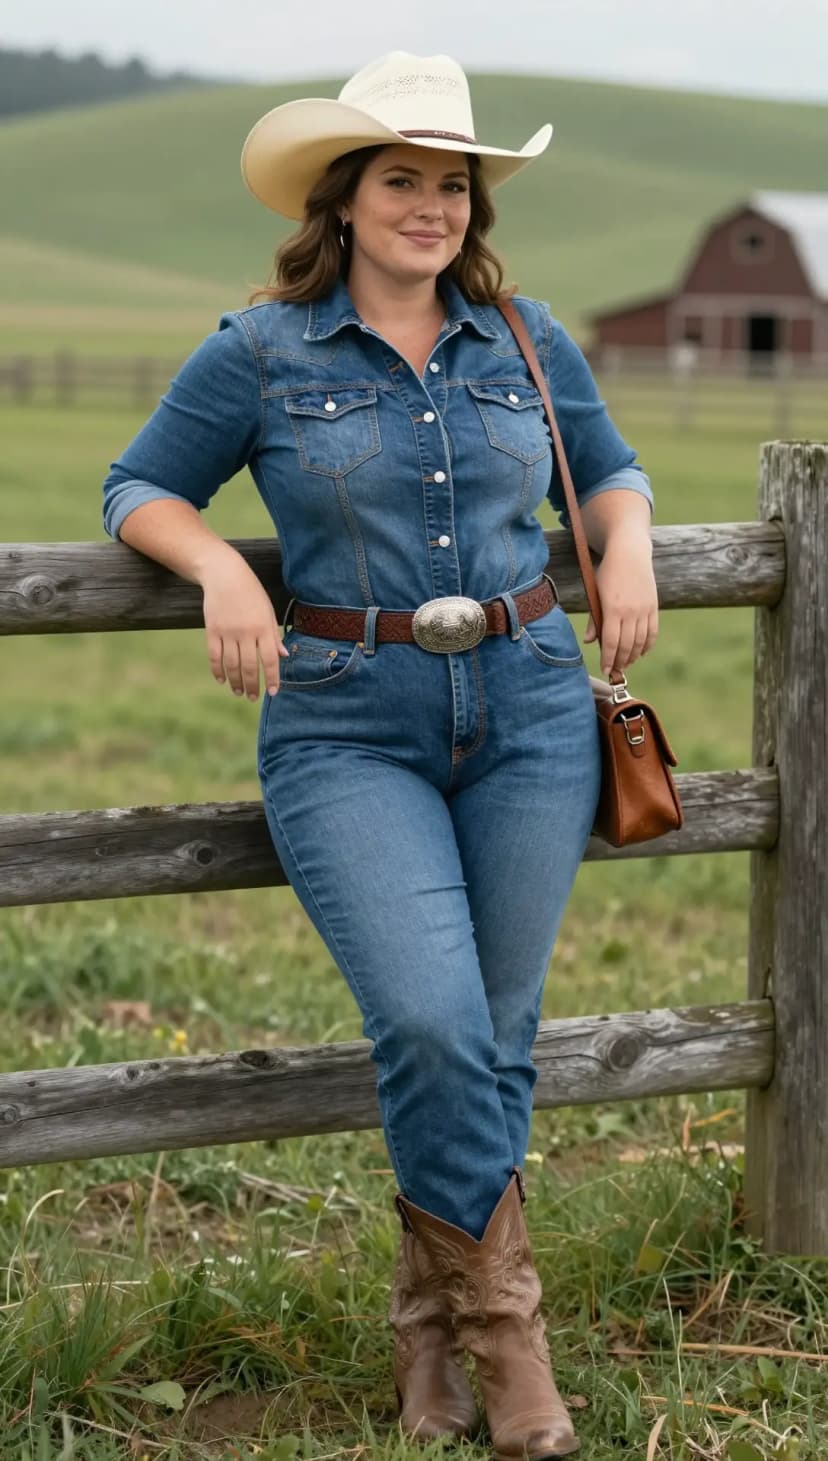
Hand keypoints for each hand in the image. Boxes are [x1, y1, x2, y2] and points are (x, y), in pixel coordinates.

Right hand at [201, 557, 288, 698]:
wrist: (224, 574)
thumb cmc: (251, 593)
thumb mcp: (268, 611)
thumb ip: (274, 636)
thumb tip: (283, 657)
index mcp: (263, 628)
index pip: (270, 659)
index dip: (272, 678)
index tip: (273, 692)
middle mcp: (246, 632)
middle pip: (249, 666)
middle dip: (252, 686)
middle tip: (253, 698)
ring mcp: (227, 632)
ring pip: (231, 665)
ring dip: (235, 682)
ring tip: (239, 692)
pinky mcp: (212, 630)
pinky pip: (214, 656)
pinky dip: (217, 671)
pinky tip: (221, 680)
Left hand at [582, 536, 657, 677]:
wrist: (630, 553)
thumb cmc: (607, 574)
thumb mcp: (596, 593)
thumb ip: (594, 619)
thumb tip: (590, 641)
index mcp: (613, 609)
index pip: (611, 642)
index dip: (608, 658)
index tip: (605, 669)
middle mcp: (631, 611)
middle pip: (627, 645)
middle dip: (621, 661)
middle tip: (615, 670)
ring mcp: (644, 610)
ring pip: (641, 642)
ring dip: (634, 656)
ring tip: (627, 664)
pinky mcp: (654, 607)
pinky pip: (652, 632)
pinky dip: (647, 646)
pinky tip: (641, 653)